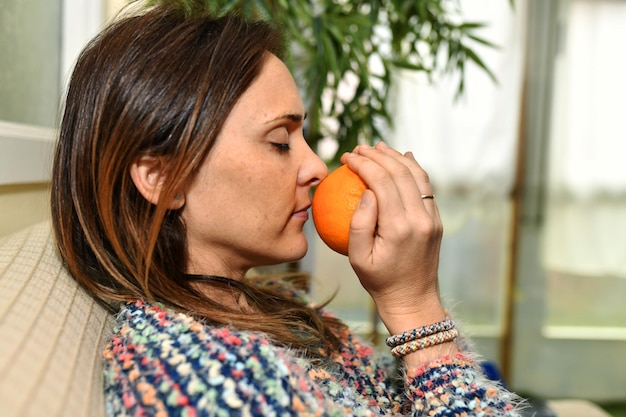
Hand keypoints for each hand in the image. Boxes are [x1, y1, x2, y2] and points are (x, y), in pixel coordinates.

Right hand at [340, 142, 445, 335]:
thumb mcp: (357, 258)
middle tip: (358, 148)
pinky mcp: (437, 221)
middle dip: (377, 155)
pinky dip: (414, 169)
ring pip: (417, 176)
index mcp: (399, 227)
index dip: (362, 164)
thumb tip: (367, 192)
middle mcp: (420, 219)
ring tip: (377, 147)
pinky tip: (402, 159)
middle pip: (400, 173)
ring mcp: (432, 219)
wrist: (413, 299)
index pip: (381, 182)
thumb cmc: (378, 280)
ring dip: (396, 157)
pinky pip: (426, 188)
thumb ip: (359, 223)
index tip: (346, 158)